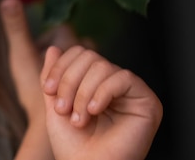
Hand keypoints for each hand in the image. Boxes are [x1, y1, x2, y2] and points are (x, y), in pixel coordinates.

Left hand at [0, 0, 162, 159]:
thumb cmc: (72, 145)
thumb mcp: (54, 103)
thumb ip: (53, 76)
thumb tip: (53, 48)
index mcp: (93, 83)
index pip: (78, 54)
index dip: (60, 67)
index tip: (47, 91)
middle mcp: (113, 84)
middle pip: (89, 56)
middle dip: (69, 81)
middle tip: (62, 109)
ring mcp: (131, 92)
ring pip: (103, 66)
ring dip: (83, 92)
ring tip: (78, 119)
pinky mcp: (147, 101)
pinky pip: (123, 78)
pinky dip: (102, 93)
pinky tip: (94, 111)